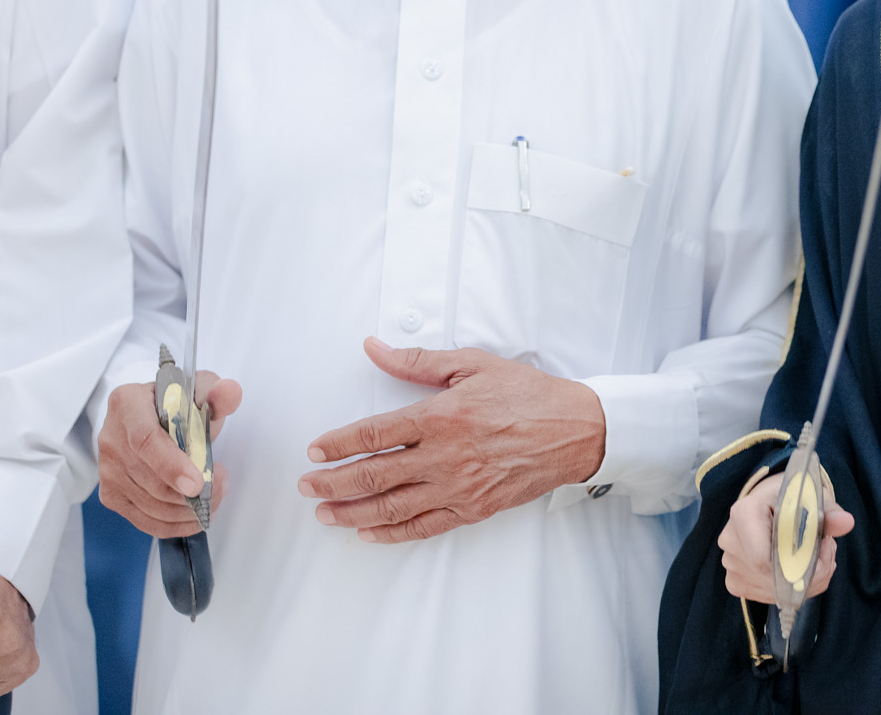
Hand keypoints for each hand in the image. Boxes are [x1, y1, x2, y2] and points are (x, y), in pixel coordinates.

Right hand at [98, 370, 241, 536]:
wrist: (155, 416)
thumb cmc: (176, 404)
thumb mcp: (199, 389)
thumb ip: (217, 391)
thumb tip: (229, 392)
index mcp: (127, 403)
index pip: (144, 439)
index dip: (171, 465)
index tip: (198, 483)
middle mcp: (111, 437)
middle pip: (149, 478)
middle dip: (191, 492)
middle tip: (220, 484)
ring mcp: (108, 469)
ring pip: (149, 504)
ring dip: (188, 509)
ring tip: (214, 496)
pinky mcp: (111, 494)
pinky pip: (144, 520)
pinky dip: (174, 524)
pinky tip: (195, 516)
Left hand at [297, 338, 605, 542]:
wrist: (574, 430)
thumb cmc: (527, 394)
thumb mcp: (473, 364)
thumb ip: (418, 360)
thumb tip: (374, 348)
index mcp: (441, 416)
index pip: (375, 433)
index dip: (339, 443)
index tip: (315, 450)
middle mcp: (445, 455)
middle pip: (374, 475)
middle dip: (333, 482)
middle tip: (306, 485)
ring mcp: (459, 486)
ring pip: (392, 506)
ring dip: (352, 512)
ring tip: (325, 513)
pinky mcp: (473, 508)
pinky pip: (424, 526)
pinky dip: (392, 533)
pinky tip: (369, 533)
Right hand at [719, 469, 854, 602]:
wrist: (770, 504)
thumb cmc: (791, 498)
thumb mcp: (812, 497)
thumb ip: (828, 512)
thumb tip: (846, 523)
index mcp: (744, 513)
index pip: (765, 559)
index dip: (801, 563)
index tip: (827, 546)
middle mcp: (731, 540)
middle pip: (774, 578)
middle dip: (811, 572)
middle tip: (827, 551)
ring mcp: (730, 564)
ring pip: (776, 590)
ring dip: (805, 581)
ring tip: (815, 556)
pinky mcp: (736, 582)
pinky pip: (770, 596)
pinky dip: (793, 589)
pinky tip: (800, 569)